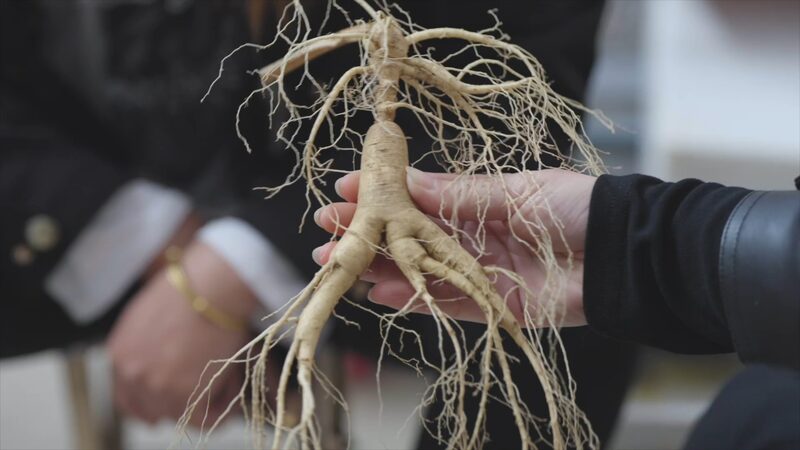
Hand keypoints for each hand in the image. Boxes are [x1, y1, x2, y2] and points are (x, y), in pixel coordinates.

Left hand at [108, 241, 258, 425]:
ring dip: (204, 401)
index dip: (151, 400)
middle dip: (178, 404)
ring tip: (226, 375)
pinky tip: (233, 383)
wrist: (211, 287)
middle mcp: (132, 375)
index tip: (170, 398)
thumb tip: (165, 357)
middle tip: (204, 390)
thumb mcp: (151, 313)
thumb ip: (146, 344)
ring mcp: (156, 387)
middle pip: (150, 412)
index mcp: (120, 354)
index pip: (126, 397)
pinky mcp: (184, 394)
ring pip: (181, 415)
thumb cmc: (191, 288)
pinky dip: (221, 407)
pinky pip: (205, 417)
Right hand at [312, 168, 594, 326]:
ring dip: (378, 266)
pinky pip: (444, 303)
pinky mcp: (491, 306)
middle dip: (368, 231)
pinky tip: (377, 291)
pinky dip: (412, 298)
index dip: (383, 193)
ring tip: (337, 261)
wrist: (618, 255)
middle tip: (326, 228)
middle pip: (410, 236)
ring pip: (419, 270)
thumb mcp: (512, 190)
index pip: (419, 197)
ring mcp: (479, 272)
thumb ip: (458, 193)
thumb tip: (407, 179)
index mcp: (479, 201)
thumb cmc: (573, 208)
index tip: (345, 187)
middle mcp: (473, 236)